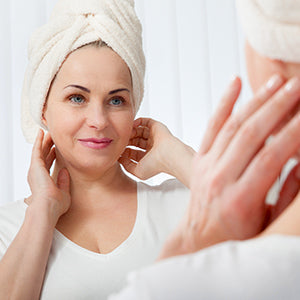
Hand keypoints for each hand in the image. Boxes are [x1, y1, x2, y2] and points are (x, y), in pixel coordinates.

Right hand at [26, 130, 70, 225]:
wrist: (49, 207)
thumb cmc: (56, 205)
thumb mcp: (64, 193)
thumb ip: (64, 182)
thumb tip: (65, 171)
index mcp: (44, 181)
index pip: (48, 165)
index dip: (52, 156)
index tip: (56, 149)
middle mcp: (37, 175)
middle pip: (43, 156)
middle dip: (48, 146)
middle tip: (53, 137)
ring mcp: (35, 169)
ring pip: (40, 151)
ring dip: (44, 141)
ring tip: (48, 132)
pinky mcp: (35, 165)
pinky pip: (37, 149)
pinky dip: (39, 141)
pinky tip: (41, 133)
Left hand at [119, 118, 194, 185]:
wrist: (169, 156)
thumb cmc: (156, 166)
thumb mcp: (137, 171)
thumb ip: (126, 165)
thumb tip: (119, 157)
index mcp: (148, 158)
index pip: (133, 153)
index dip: (124, 151)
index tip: (117, 150)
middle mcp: (151, 147)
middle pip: (134, 141)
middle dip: (126, 141)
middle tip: (119, 140)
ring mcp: (154, 137)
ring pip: (139, 131)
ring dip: (131, 132)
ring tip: (125, 134)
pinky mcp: (156, 127)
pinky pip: (145, 122)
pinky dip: (137, 122)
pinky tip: (131, 126)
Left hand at [159, 74, 299, 258]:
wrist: (198, 235)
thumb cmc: (238, 233)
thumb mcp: (268, 221)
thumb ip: (287, 193)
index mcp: (240, 200)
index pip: (270, 157)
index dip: (292, 132)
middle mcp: (219, 179)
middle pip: (250, 135)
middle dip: (277, 107)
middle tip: (298, 85)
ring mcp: (205, 166)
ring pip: (231, 126)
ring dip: (256, 101)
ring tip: (277, 81)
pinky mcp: (198, 159)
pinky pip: (210, 127)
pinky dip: (223, 104)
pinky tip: (235, 83)